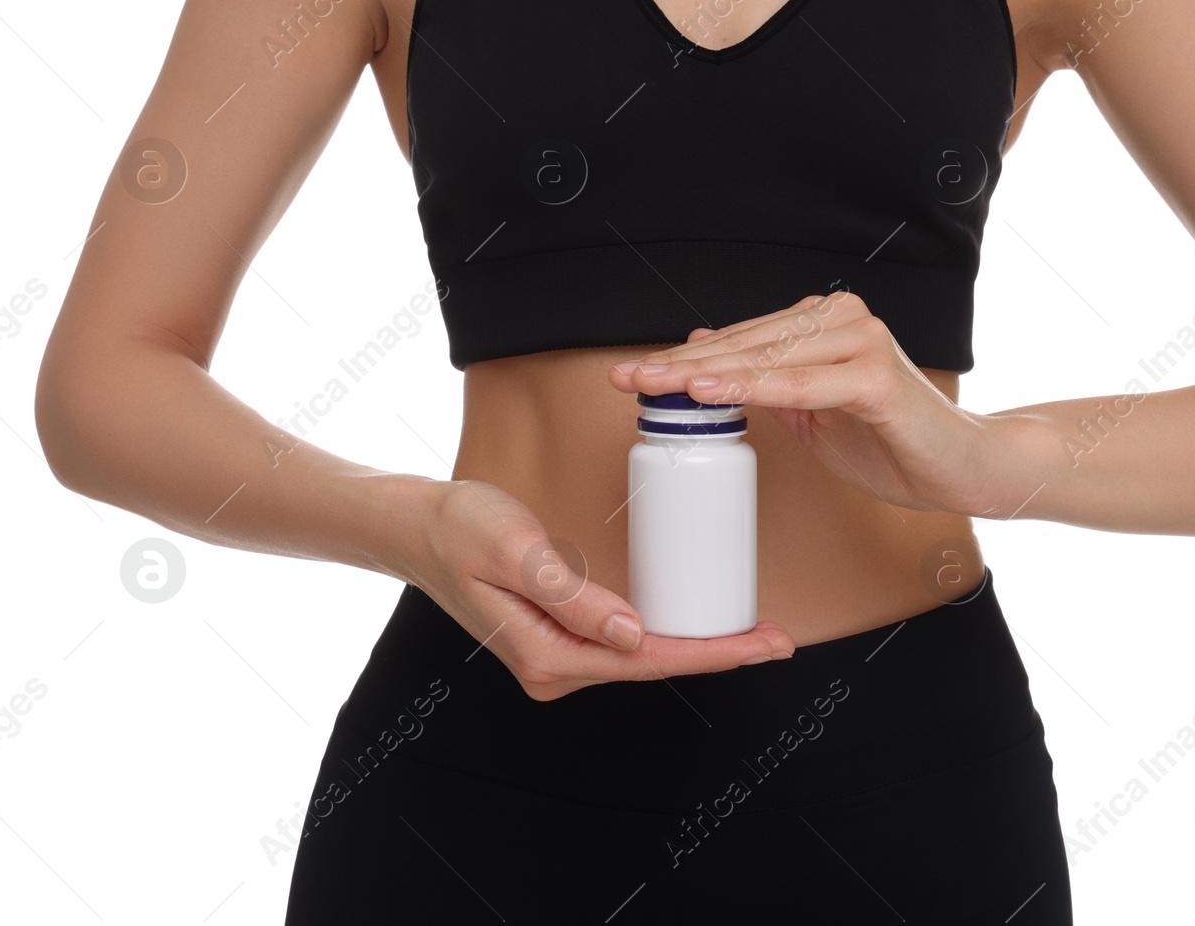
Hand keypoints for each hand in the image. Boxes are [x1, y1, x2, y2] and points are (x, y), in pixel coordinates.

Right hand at [404, 479, 795, 700]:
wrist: (415, 526)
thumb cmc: (461, 529)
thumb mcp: (518, 553)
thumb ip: (573, 597)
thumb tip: (634, 636)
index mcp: (548, 656)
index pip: (648, 662)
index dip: (712, 654)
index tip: (762, 645)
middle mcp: (554, 668)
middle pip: (652, 666)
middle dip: (717, 652)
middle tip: (779, 637)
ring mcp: (556, 656)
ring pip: (641, 657)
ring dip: (695, 644)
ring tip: (752, 631)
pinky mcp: (558, 637)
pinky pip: (623, 641)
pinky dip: (665, 633)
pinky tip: (698, 620)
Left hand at [607, 291, 994, 515]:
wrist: (963, 466)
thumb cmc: (891, 440)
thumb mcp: (813, 411)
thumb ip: (767, 382)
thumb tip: (704, 355)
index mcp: (824, 323)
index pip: (741, 339)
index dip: (684, 358)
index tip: (633, 375)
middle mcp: (842, 320)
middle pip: (745, 343)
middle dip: (681, 365)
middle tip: (628, 379)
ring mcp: (862, 342)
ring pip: (766, 359)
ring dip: (707, 374)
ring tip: (657, 385)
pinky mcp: (877, 376)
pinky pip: (802, 385)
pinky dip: (756, 388)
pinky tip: (713, 391)